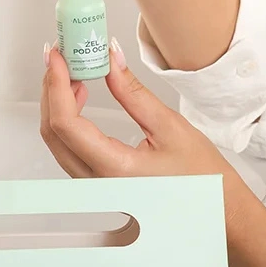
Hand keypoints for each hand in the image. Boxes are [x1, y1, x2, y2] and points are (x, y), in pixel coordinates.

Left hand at [40, 37, 258, 227]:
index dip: (56, 85)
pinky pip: (68, 150)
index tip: (59, 57)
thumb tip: (110, 59)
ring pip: (57, 142)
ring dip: (58, 104)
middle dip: (52, 89)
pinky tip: (79, 99)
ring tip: (73, 72)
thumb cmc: (200, 176)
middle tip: (62, 56)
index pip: (67, 123)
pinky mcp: (97, 184)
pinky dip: (67, 121)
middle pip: (53, 132)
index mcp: (115, 170)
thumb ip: (133, 92)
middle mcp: (98, 184)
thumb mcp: (169, 126)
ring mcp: (94, 188)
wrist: (213, 210)